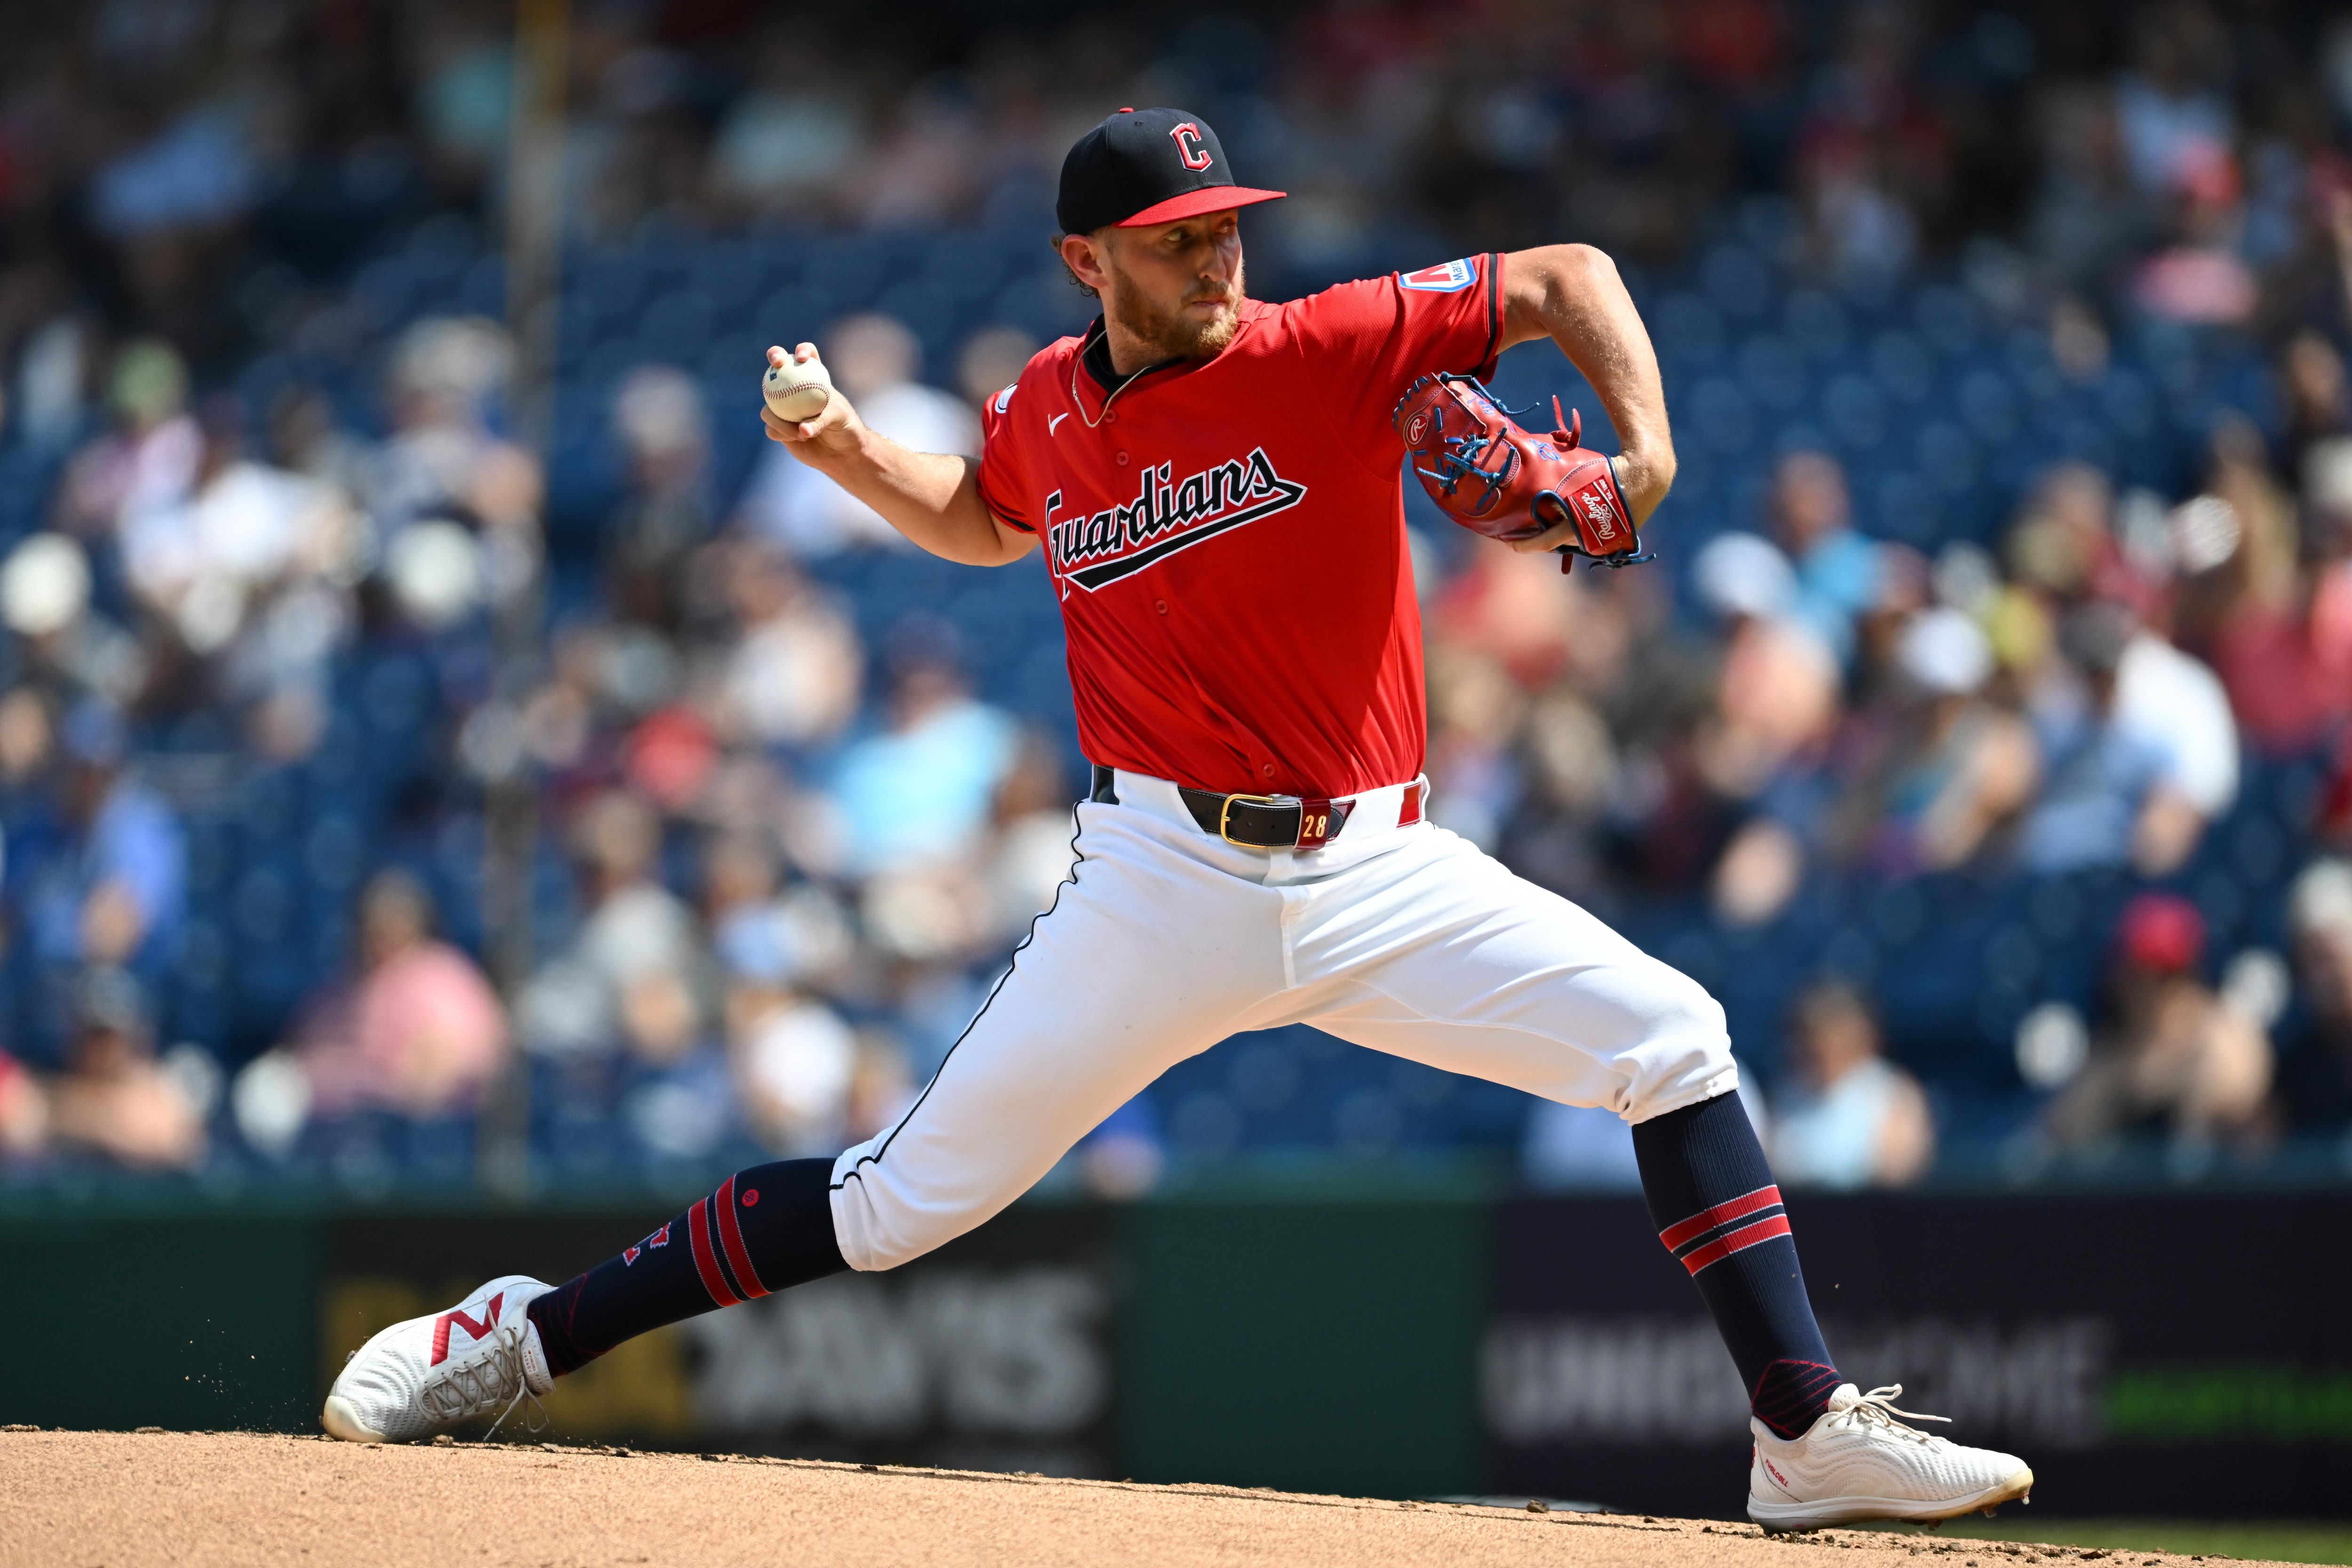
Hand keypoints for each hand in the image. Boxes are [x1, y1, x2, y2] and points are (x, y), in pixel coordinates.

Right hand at [761, 343, 864, 459]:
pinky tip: (796, 438)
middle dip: (775, 354)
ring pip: (768, 404)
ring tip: (799, 432)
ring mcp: (783, 407)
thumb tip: (801, 428)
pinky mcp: (778, 427)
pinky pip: (771, 428)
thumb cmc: (845, 428)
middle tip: (778, 363)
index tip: (802, 358)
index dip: (803, 349)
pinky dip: (781, 432)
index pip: (808, 355)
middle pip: (779, 365)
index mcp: (814, 378)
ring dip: (779, 418)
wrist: (841, 451)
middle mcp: (795, 388)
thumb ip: (820, 420)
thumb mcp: (838, 419)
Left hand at [1502, 450, 1672, 554]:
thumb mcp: (1574, 475)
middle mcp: (1591, 541)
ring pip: (1576, 540)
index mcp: (1577, 528)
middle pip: (1560, 542)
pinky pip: (1592, 536)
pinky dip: (1581, 529)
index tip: (1511, 545)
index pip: (1545, 543)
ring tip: (1552, 519)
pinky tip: (1575, 517)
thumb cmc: (1607, 473)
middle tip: (1530, 528)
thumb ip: (1550, 481)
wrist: (1647, 475)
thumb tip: (1520, 454)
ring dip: (1564, 532)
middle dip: (1545, 535)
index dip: (1526, 545)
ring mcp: (1606, 542)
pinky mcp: (1617, 538)